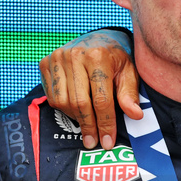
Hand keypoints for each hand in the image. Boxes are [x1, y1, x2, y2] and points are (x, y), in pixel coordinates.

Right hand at [40, 28, 141, 148]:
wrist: (97, 39)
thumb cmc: (116, 59)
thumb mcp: (129, 73)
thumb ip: (130, 94)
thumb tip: (135, 114)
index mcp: (98, 56)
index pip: (101, 99)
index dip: (105, 124)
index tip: (107, 142)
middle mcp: (75, 55)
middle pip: (80, 103)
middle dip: (89, 126)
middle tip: (93, 142)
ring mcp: (58, 58)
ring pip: (63, 102)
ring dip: (75, 118)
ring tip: (87, 122)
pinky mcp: (45, 63)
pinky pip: (52, 96)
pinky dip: (64, 108)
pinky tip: (76, 109)